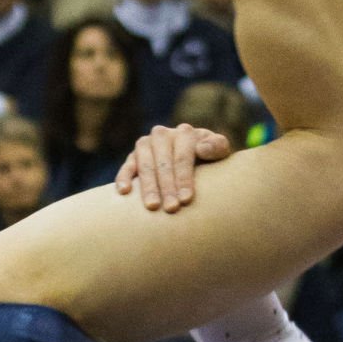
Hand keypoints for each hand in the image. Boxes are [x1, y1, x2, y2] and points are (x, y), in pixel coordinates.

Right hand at [115, 122, 231, 212]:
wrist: (195, 161)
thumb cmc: (210, 160)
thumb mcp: (219, 152)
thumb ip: (217, 147)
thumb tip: (201, 149)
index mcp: (185, 133)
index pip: (183, 156)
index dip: (184, 178)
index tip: (187, 200)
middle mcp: (163, 135)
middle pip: (163, 162)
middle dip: (167, 186)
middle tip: (171, 209)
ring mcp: (146, 144)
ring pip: (144, 164)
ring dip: (148, 186)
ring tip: (153, 206)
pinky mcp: (133, 156)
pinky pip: (127, 166)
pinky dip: (123, 177)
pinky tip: (124, 192)